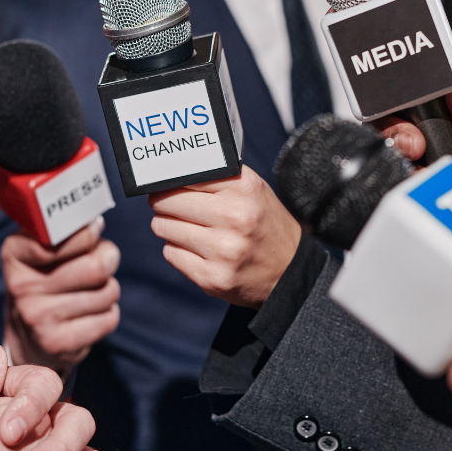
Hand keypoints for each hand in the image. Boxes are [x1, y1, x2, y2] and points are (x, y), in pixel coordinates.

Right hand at [3, 217, 119, 377]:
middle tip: (104, 261)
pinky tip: (89, 314)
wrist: (28, 338)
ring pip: (108, 292)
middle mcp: (21, 286)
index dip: (87, 233)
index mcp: (14, 254)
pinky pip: (109, 318)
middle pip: (96, 265)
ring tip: (91, 291)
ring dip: (108, 289)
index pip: (61, 236)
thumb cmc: (44, 282)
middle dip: (108, 259)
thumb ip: (64, 233)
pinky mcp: (58, 343)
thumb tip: (95, 223)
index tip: (93, 232)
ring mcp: (38, 318)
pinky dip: (108, 314)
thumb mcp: (41, 251)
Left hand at [148, 164, 301, 307]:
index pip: (184, 175)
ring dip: (169, 226)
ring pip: (162, 227)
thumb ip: (214, 177)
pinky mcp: (212, 277)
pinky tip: (197, 250)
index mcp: (244, 188)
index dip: (171, 180)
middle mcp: (235, 217)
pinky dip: (178, 250)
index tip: (167, 184)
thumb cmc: (262, 223)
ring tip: (190, 228)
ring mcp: (223, 250)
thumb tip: (169, 172)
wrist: (289, 272)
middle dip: (164, 203)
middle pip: (166, 201)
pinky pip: (170, 253)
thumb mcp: (250, 190)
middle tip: (172, 205)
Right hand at [376, 83, 451, 289]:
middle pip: (391, 127)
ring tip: (417, 173)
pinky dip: (389, 196)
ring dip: (393, 162)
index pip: (421, 102)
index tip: (427, 119)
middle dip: (397, 131)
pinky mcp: (408, 213)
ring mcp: (419, 184)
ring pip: (383, 160)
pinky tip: (409, 197)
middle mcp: (435, 154)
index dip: (413, 104)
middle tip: (416, 146)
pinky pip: (384, 200)